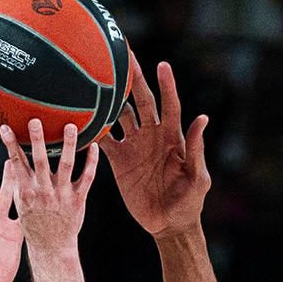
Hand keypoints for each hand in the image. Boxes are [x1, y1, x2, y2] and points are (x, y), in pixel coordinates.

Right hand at [0, 120, 99, 253]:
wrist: (51, 247)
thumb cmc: (35, 223)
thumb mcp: (21, 203)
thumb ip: (19, 180)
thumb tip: (12, 159)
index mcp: (27, 192)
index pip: (16, 163)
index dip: (11, 144)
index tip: (6, 127)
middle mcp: (44, 192)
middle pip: (41, 161)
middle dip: (37, 141)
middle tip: (36, 121)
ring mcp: (62, 195)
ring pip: (66, 166)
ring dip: (68, 145)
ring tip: (70, 126)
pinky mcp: (78, 200)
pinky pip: (87, 178)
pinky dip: (92, 162)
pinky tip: (94, 146)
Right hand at [97, 58, 209, 240]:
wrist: (169, 225)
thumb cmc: (189, 203)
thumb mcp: (198, 178)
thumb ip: (197, 150)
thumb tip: (202, 118)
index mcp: (173, 137)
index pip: (169, 105)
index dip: (166, 85)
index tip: (161, 64)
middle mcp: (152, 136)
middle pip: (142, 101)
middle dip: (133, 79)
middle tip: (123, 55)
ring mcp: (134, 146)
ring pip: (120, 115)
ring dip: (109, 98)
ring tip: (96, 77)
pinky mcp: (119, 161)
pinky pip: (103, 141)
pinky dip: (93, 129)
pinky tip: (80, 115)